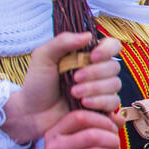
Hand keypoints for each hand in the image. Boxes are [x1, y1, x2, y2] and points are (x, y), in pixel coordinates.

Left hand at [2, 33, 123, 144]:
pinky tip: (84, 104)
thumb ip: (62, 42)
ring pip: (114, 85)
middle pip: (114, 67)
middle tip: (74, 79)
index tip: (92, 57)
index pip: (112, 45)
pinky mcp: (103, 107)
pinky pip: (114, 102)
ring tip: (74, 94)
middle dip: (94, 73)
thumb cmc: (37, 84)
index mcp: (86, 56)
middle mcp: (98, 71)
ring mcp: (102, 90)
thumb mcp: (43, 57)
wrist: (33, 113)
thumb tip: (88, 35)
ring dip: (94, 89)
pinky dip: (99, 102)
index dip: (107, 50)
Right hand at [43, 109, 119, 148]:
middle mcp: (53, 148)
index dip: (102, 120)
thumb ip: (98, 127)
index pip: (80, 117)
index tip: (113, 129)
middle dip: (112, 139)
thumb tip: (120, 118)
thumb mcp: (79, 143)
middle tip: (116, 145)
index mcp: (54, 133)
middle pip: (92, 135)